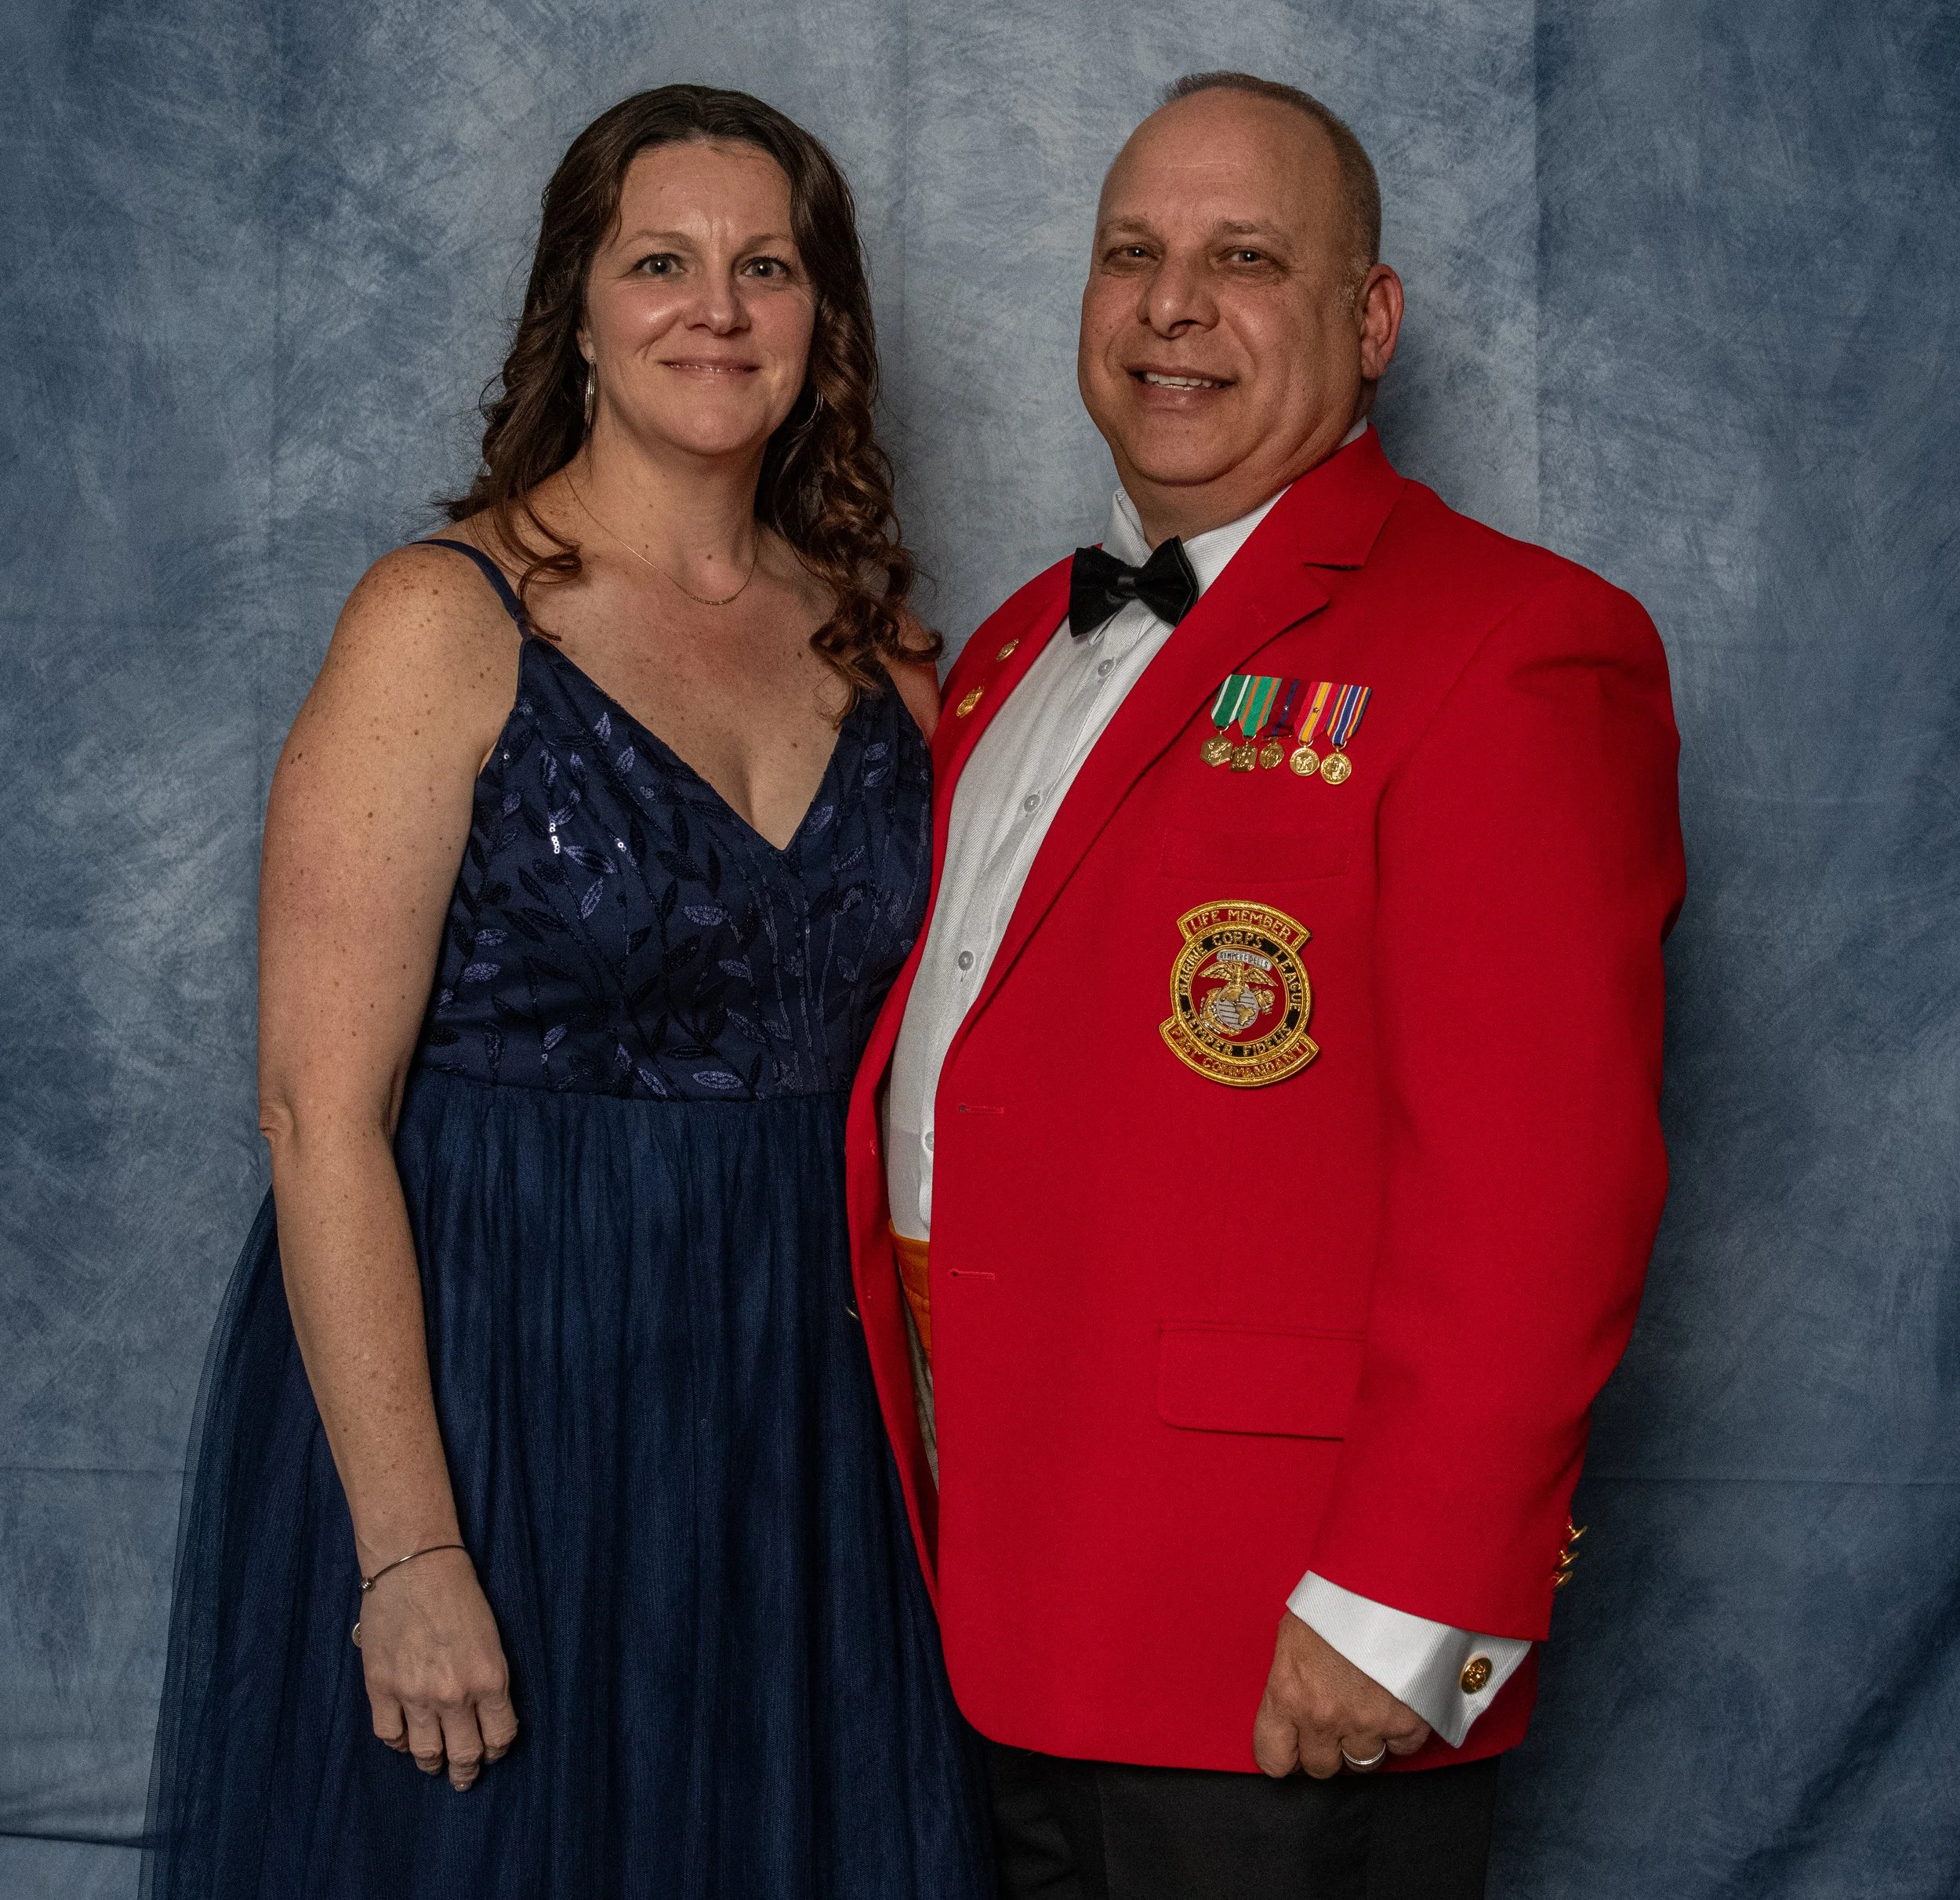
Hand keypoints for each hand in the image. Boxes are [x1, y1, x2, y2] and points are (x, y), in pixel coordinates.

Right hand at [357, 1547, 517, 1790]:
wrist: (415, 1567)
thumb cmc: (460, 1594)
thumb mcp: (492, 1638)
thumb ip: (489, 1680)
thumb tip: (485, 1714)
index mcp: (489, 1679)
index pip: (500, 1736)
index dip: (498, 1750)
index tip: (493, 1751)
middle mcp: (454, 1695)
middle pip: (464, 1755)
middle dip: (467, 1771)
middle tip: (465, 1777)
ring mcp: (414, 1695)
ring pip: (426, 1753)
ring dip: (433, 1764)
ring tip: (435, 1765)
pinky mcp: (381, 1688)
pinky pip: (390, 1735)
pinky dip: (399, 1743)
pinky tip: (405, 1739)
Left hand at [1252, 1610, 1429, 1778]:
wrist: (1390, 1581)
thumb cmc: (1337, 1598)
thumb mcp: (1295, 1634)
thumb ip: (1291, 1680)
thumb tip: (1291, 1707)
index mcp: (1287, 1693)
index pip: (1272, 1758)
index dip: (1284, 1753)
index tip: (1294, 1743)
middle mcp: (1323, 1717)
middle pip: (1320, 1767)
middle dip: (1326, 1746)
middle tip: (1336, 1718)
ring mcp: (1367, 1723)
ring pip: (1362, 1762)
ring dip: (1364, 1740)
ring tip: (1367, 1706)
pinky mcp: (1408, 1723)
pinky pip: (1401, 1750)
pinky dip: (1399, 1733)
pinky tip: (1394, 1703)